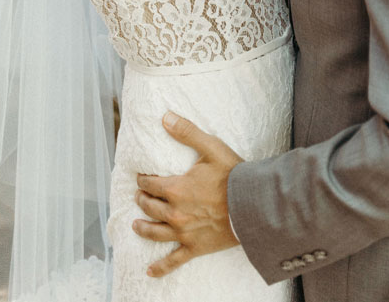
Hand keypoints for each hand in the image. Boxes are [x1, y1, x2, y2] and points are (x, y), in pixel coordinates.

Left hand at [134, 112, 241, 277]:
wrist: (253, 204)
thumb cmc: (233, 175)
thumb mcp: (211, 147)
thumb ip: (186, 132)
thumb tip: (165, 117)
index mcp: (176, 188)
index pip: (150, 184)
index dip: (143, 180)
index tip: (142, 177)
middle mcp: (174, 213)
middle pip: (150, 206)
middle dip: (142, 199)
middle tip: (140, 196)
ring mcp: (183, 232)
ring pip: (155, 232)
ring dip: (143, 228)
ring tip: (136, 224)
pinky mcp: (194, 248)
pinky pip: (173, 261)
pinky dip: (160, 268)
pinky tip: (150, 271)